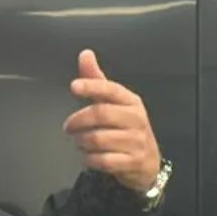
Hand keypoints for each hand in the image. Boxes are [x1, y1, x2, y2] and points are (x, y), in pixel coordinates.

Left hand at [63, 49, 161, 192]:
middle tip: (68, 127)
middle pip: (101, 114)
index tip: (74, 86)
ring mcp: (137, 141)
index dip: (92, 86)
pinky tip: (88, 157)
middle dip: (78, 121)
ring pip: (99, 139)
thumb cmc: (126, 127)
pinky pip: (104, 160)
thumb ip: (97, 80)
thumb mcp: (114, 103)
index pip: (110, 89)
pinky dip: (90, 159)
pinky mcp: (133, 162)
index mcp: (131, 101)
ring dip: (82, 141)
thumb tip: (85, 53)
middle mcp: (136, 119)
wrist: (148, 162)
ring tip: (80, 142)